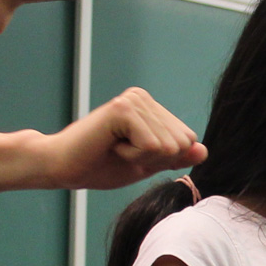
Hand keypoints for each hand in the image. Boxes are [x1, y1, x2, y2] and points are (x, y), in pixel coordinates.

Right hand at [39, 87, 205, 190]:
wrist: (61, 167)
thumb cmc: (100, 166)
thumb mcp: (146, 164)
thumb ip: (174, 157)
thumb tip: (204, 150)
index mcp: (151, 107)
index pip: (188, 140)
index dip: (162, 158)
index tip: (131, 153)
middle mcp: (144, 98)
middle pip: (182, 142)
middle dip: (154, 158)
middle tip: (121, 152)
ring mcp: (134, 100)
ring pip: (168, 146)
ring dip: (141, 157)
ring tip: (114, 148)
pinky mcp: (123, 109)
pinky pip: (152, 146)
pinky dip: (133, 155)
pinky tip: (111, 146)